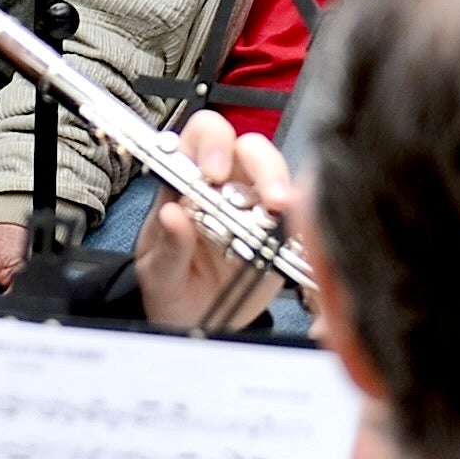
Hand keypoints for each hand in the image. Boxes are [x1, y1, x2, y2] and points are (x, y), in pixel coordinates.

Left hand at [132, 112, 298, 335]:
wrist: (193, 322)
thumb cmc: (170, 285)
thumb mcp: (156, 271)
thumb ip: (166, 244)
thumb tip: (172, 215)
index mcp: (188, 179)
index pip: (203, 135)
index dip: (212, 143)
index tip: (213, 172)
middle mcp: (226, 185)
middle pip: (251, 148)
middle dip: (262, 165)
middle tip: (263, 195)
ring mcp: (256, 208)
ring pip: (280, 177)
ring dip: (283, 191)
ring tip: (280, 212)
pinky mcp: (281, 234)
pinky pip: (300, 217)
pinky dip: (303, 221)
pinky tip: (295, 234)